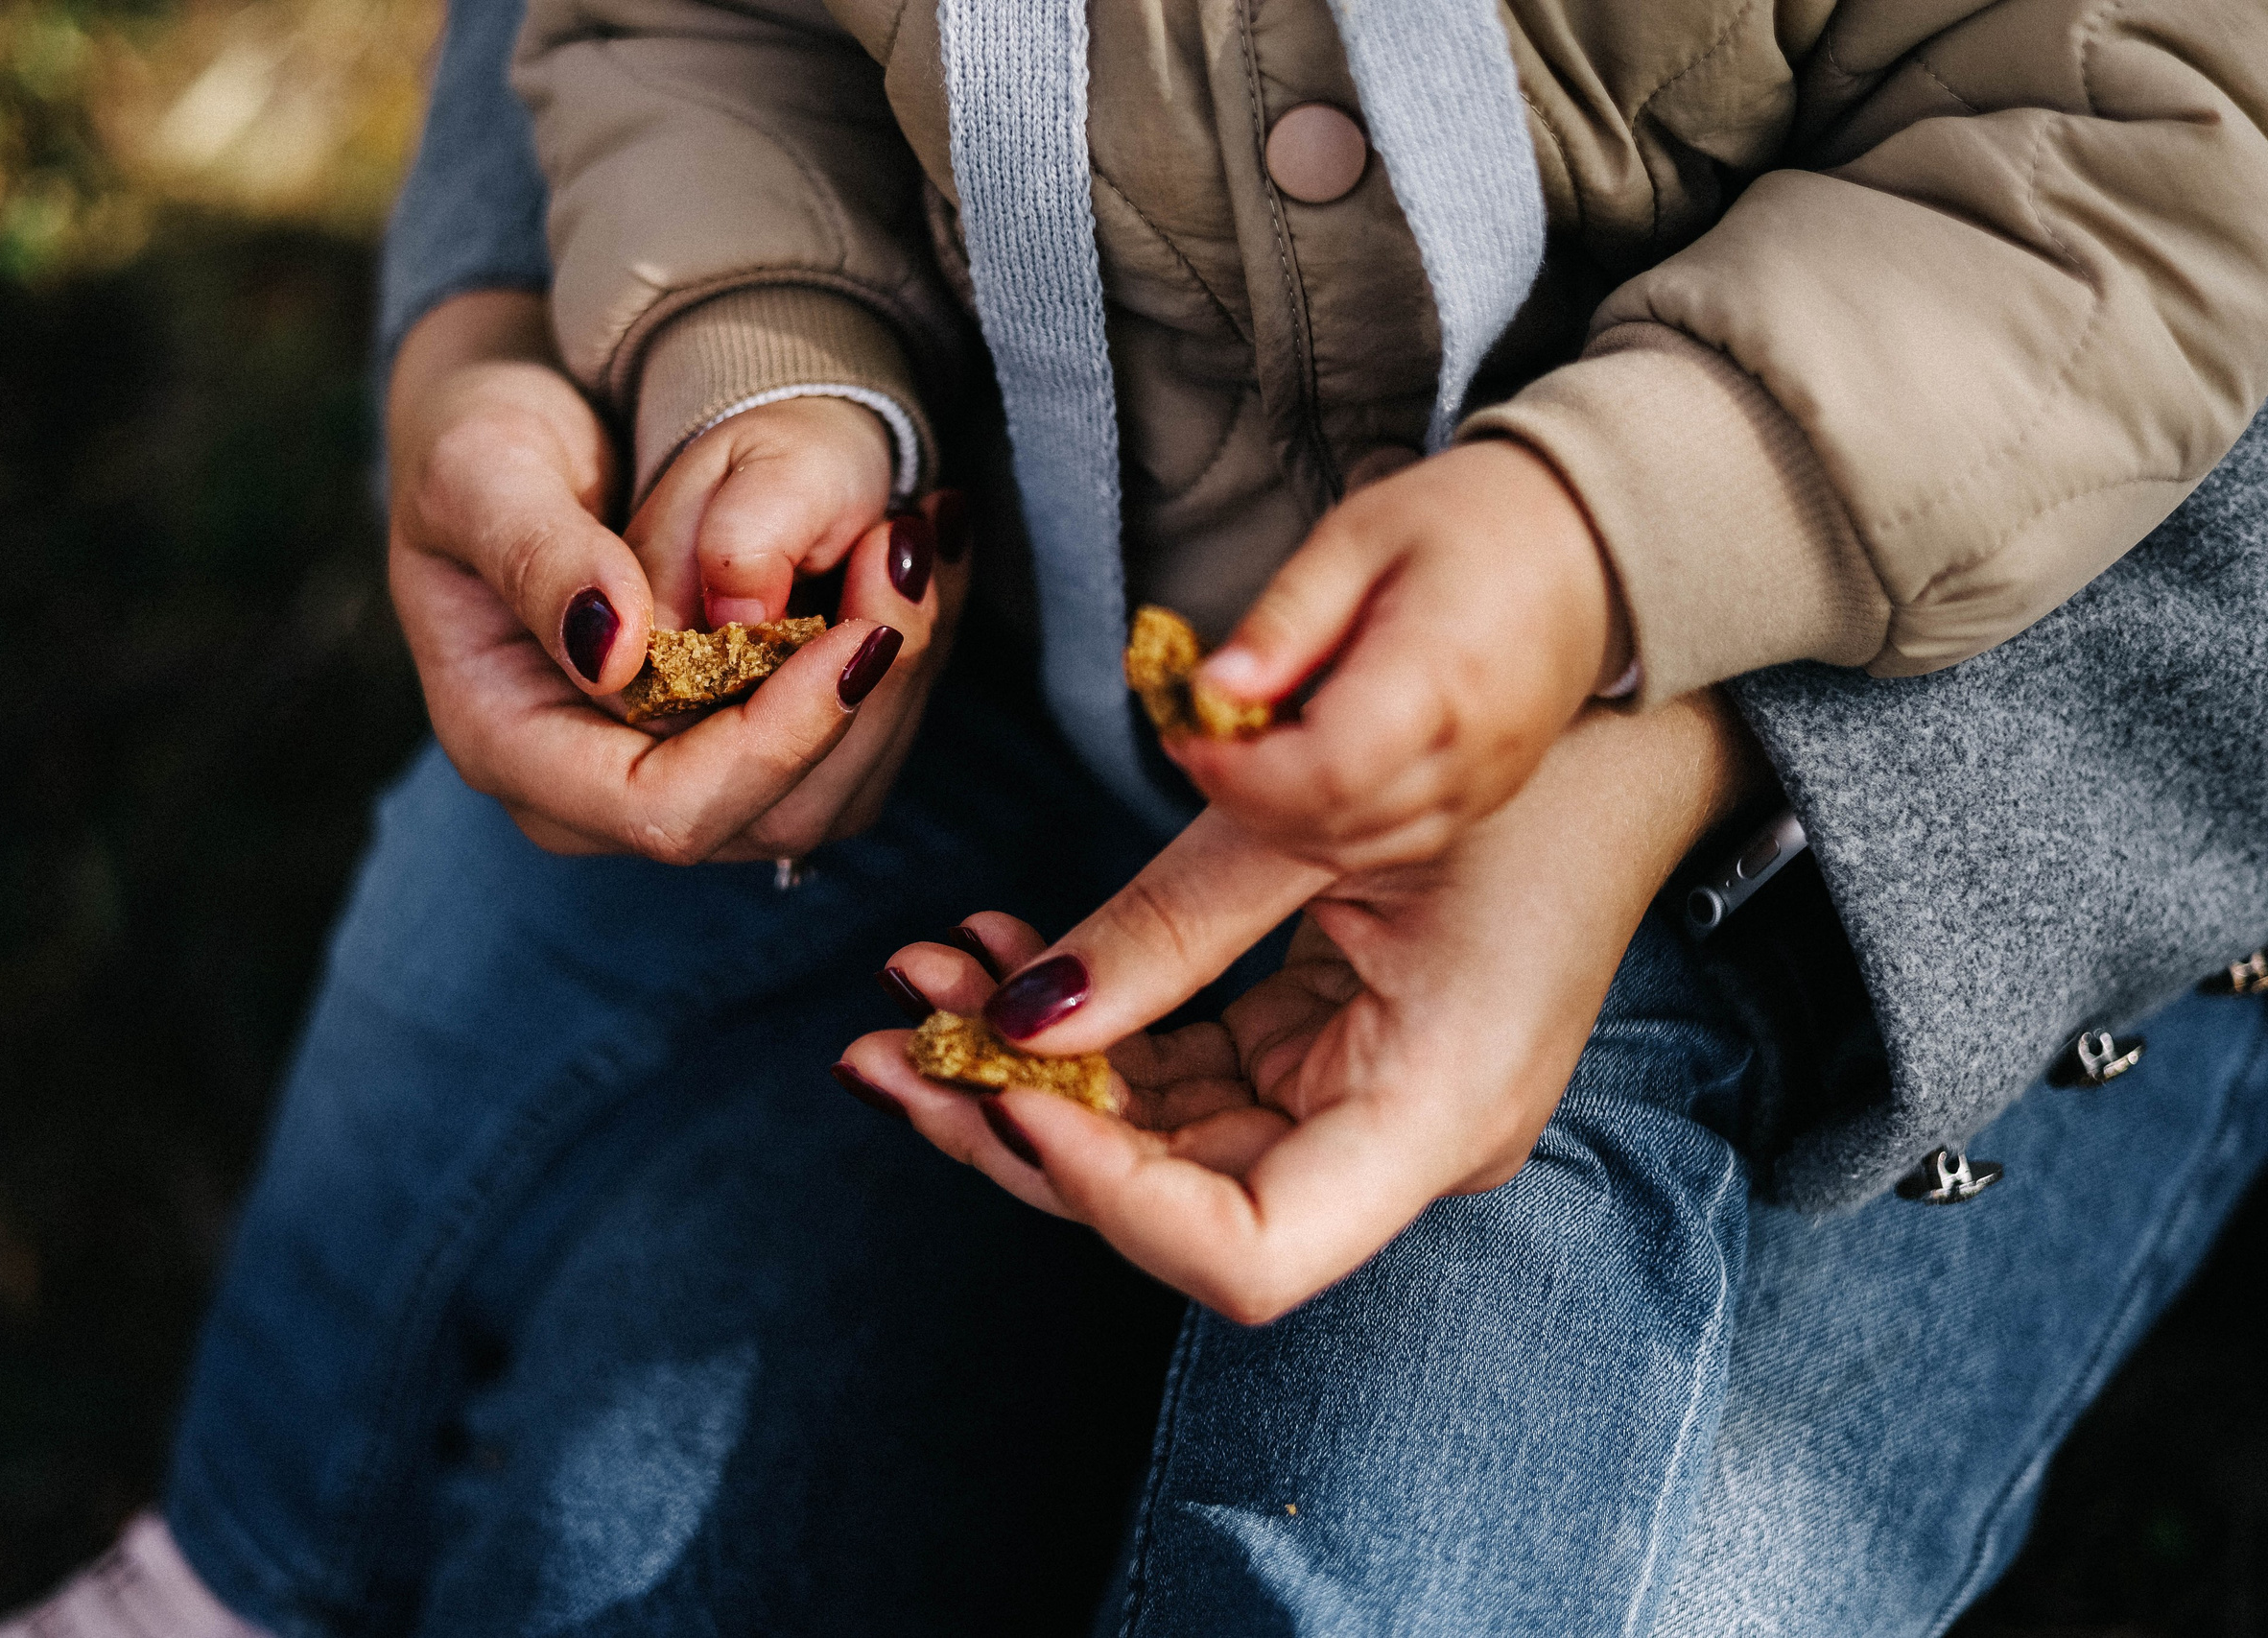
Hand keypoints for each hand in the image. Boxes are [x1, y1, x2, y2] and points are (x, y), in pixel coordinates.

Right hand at [383, 290, 969, 860]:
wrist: (520, 441)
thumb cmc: (481, 447)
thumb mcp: (478, 470)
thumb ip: (535, 555)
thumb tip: (615, 655)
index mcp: (513, 749)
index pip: (663, 809)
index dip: (771, 741)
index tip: (851, 634)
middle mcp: (598, 797)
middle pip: (773, 818)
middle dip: (864, 702)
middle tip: (907, 553)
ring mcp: (677, 779)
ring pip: (835, 793)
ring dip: (902, 677)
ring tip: (919, 540)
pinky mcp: (741, 746)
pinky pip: (850, 746)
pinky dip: (901, 659)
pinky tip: (917, 558)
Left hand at [838, 690, 1758, 1321]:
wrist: (1623, 733)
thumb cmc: (1520, 769)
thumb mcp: (1326, 831)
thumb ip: (1166, 926)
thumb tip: (1008, 1013)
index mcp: (1435, 1116)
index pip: (1248, 1256)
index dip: (1106, 1195)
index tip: (1003, 1083)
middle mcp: (1396, 1144)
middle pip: (1175, 1207)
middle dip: (1018, 1126)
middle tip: (884, 1046)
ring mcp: (1358, 1105)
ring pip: (1160, 1139)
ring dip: (1029, 1065)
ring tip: (918, 974)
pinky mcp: (1327, 1057)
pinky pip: (1185, 1071)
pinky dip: (1090, 1024)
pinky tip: (997, 956)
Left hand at [1174, 438, 1631, 874]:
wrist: (1590, 543)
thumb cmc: (1475, 522)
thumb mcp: (1360, 535)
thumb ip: (1286, 619)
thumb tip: (1212, 687)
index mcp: (1440, 675)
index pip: (1325, 769)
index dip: (1241, 771)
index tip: (1190, 733)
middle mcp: (1470, 752)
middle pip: (1333, 823)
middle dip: (1244, 797)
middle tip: (1200, 741)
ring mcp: (1484, 788)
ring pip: (1355, 848)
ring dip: (1279, 820)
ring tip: (1242, 755)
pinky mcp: (1485, 801)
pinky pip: (1390, 843)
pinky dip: (1326, 827)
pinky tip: (1296, 777)